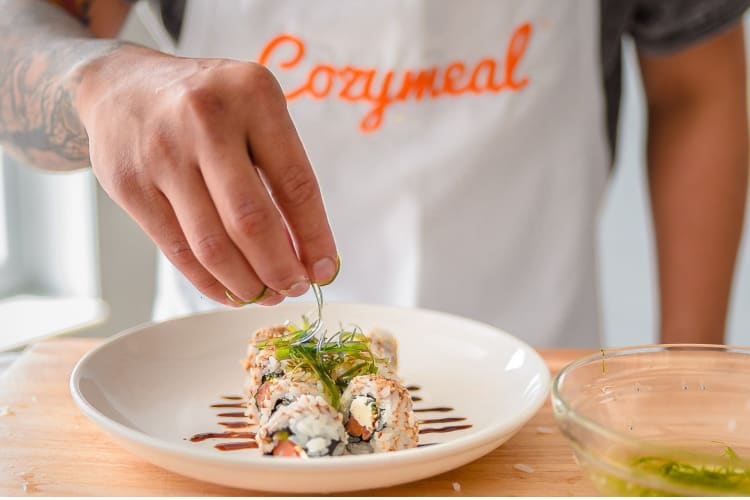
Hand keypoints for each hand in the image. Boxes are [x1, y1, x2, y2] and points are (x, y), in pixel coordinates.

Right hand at [75, 45, 337, 305]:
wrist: (121, 84)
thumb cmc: (207, 105)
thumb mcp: (254, 109)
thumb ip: (280, 170)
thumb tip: (306, 253)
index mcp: (253, 95)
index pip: (296, 183)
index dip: (315, 237)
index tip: (326, 270)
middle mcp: (206, 120)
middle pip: (252, 221)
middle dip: (280, 269)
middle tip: (293, 289)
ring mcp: (162, 154)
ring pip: (212, 246)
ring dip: (246, 284)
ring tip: (266, 295)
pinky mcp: (130, 186)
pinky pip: (177, 251)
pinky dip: (210, 282)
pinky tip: (231, 291)